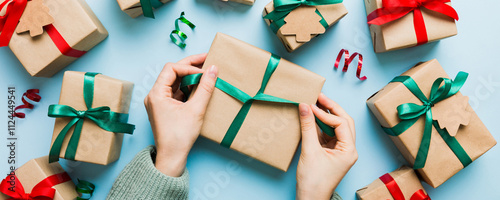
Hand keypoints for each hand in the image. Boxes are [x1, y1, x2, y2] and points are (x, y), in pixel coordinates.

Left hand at [144, 53, 217, 176]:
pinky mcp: (165, 108)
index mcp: (156, 94)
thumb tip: (214, 70)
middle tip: (207, 59)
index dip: (189, 66)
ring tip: (206, 72)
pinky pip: (176, 92)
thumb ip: (205, 88)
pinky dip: (188, 87)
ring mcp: (159, 102)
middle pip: (172, 72)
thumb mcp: (196, 109)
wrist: (172, 157)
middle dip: (190, 66)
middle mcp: (155, 95)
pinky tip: (201, 87)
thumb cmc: (179, 136)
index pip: (171, 69)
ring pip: (175, 82)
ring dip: (190, 77)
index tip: (204, 71)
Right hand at [296, 93, 357, 199]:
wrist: (310, 198)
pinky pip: (329, 134)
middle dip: (331, 108)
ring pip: (337, 126)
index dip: (326, 113)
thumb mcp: (309, 151)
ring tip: (314, 103)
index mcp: (349, 150)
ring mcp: (341, 151)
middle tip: (318, 96)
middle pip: (344, 121)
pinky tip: (311, 118)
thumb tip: (304, 106)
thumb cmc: (313, 181)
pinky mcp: (332, 153)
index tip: (310, 106)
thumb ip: (307, 127)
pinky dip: (321, 125)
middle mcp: (348, 149)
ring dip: (326, 115)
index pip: (341, 123)